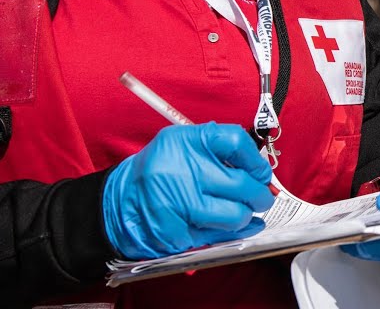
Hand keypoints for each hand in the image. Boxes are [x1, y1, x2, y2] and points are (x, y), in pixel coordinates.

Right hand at [103, 123, 274, 258]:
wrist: (117, 202)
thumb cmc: (158, 171)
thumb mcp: (181, 144)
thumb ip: (216, 149)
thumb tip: (257, 169)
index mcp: (184, 142)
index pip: (235, 142)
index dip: (255, 160)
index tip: (261, 172)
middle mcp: (180, 171)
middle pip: (242, 184)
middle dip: (260, 195)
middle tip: (262, 197)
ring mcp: (177, 205)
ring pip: (235, 216)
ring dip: (246, 217)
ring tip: (244, 213)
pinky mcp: (175, 234)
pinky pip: (217, 238)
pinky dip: (228, 234)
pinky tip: (230, 228)